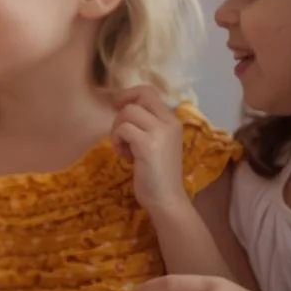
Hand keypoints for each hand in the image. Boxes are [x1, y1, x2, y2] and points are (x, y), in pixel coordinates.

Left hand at [112, 86, 186, 211]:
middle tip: (122, 135)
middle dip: (121, 114)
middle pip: (138, 98)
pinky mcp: (148, 144)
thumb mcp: (157, 142)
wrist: (167, 198)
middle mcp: (170, 122)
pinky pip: (122, 130)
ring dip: (118, 130)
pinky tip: (126, 157)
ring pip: (127, 113)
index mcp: (173, 120)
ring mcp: (160, 132)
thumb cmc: (157, 173)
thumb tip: (123, 108)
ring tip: (126, 149)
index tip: (117, 106)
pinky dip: (117, 142)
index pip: (149, 92)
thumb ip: (146, 125)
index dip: (129, 94)